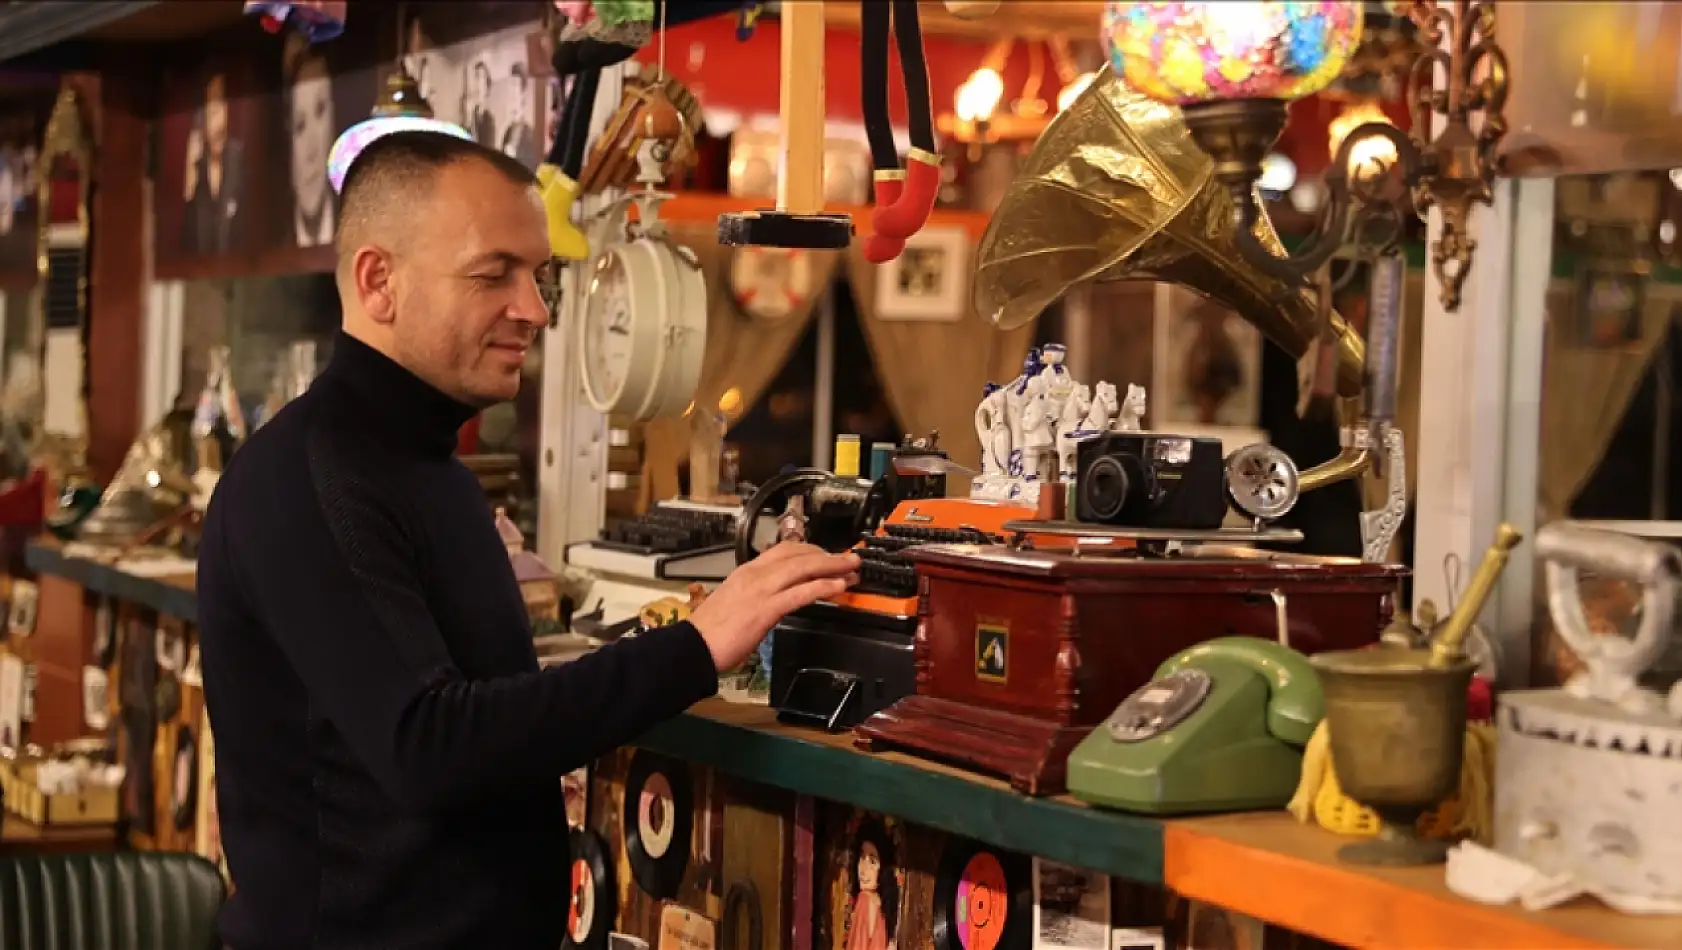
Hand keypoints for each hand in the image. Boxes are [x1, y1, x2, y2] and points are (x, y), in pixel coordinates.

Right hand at [689, 543, 859, 671]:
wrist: (691, 647)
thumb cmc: (710, 632)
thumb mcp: (734, 602)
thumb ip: (756, 595)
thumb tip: (775, 598)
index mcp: (747, 572)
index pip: (784, 550)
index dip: (810, 550)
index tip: (827, 554)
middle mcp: (755, 574)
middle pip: (799, 554)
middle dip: (828, 554)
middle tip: (849, 558)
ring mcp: (761, 590)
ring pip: (803, 568)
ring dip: (832, 566)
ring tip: (852, 568)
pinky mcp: (766, 609)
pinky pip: (801, 593)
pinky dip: (823, 587)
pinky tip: (838, 587)